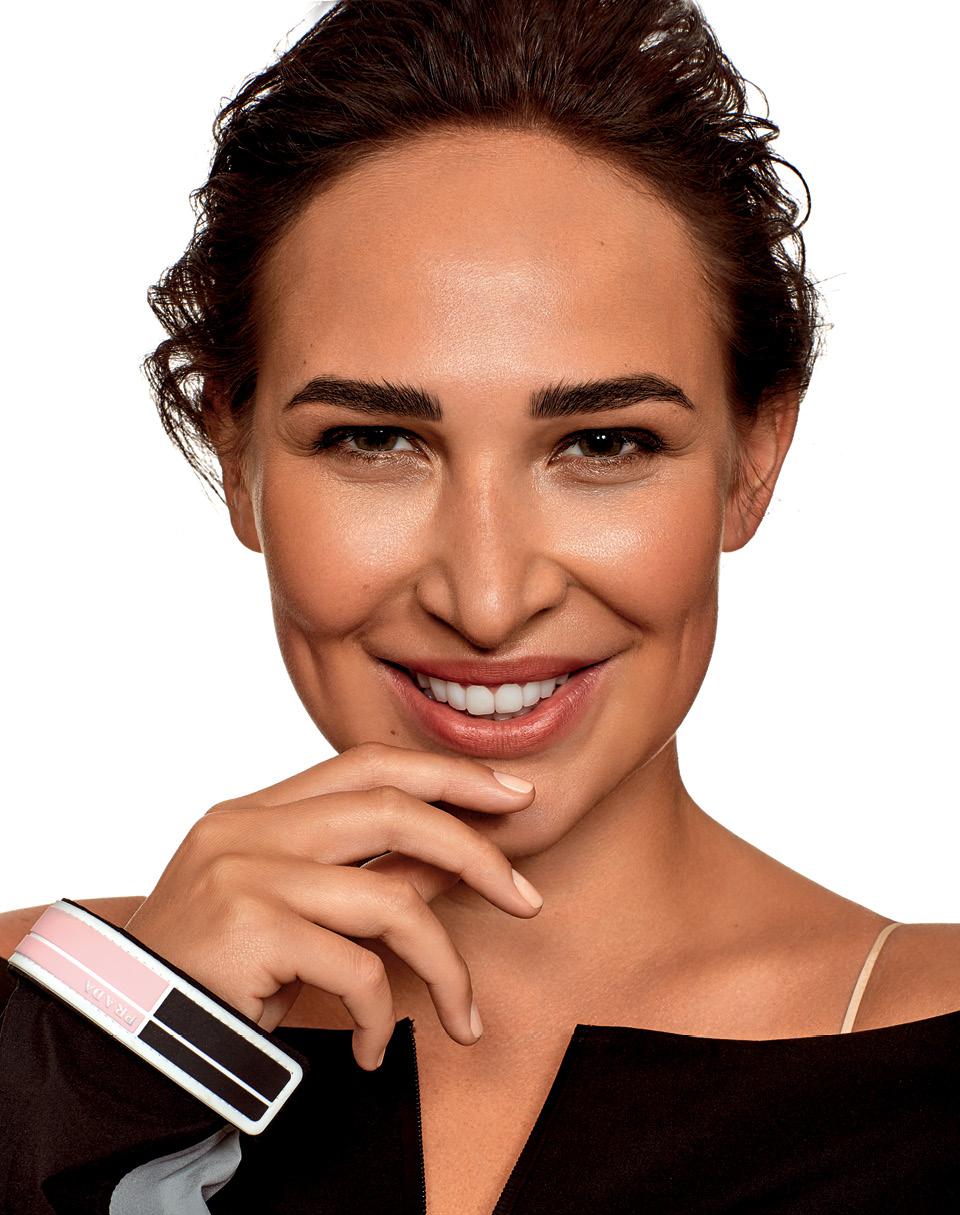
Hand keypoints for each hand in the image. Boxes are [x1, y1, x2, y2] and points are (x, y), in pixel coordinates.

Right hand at [123, 742, 540, 1068]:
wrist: (123, 1036)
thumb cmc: (217, 974)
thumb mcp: (291, 912)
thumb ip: (362, 878)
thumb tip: (455, 863)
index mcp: (257, 811)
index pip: (368, 763)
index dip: (448, 773)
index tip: (513, 794)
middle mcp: (248, 829)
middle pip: (392, 810)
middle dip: (476, 852)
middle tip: (527, 898)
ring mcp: (244, 874)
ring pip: (391, 899)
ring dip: (446, 965)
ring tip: (465, 1017)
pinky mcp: (250, 932)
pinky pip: (360, 968)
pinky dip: (383, 1015)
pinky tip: (374, 1047)